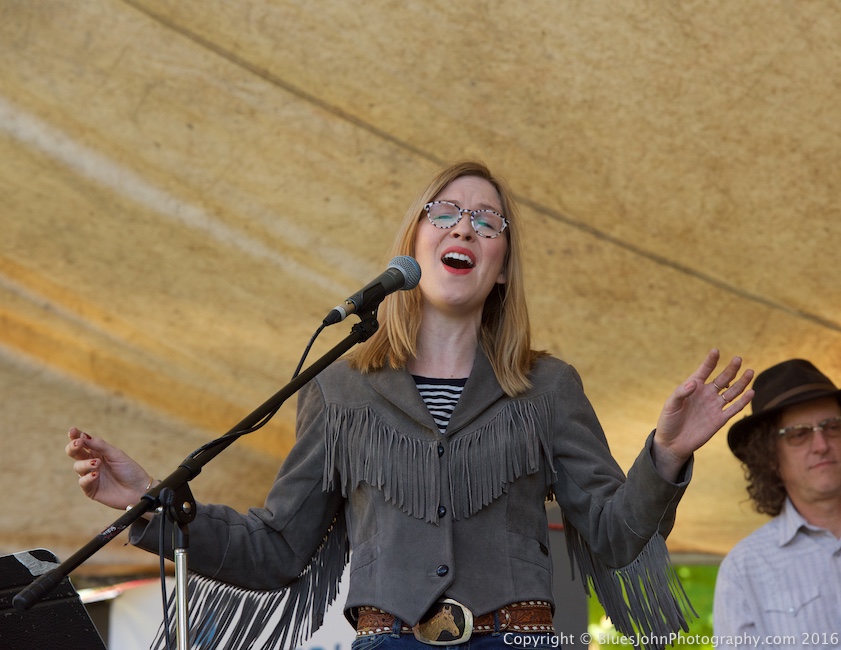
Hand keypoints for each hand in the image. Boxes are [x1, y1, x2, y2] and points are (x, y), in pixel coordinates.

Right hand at [66, 427, 154, 509]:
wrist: (139, 490)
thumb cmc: (130, 470)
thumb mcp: (116, 455)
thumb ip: (100, 446)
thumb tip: (84, 436)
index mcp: (99, 452)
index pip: (84, 442)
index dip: (76, 436)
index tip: (72, 430)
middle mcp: (92, 463)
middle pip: (75, 453)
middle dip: (73, 447)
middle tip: (78, 443)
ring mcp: (90, 476)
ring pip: (78, 466)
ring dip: (85, 463)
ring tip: (97, 463)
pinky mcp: (90, 489)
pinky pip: (82, 482)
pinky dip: (87, 477)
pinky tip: (96, 474)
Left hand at [652, 349, 753, 480]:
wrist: (673, 443)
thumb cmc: (669, 421)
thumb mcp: (671, 405)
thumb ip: (681, 392)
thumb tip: (694, 383)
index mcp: (693, 387)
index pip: (704, 371)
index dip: (710, 361)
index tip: (716, 351)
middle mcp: (706, 394)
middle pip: (722, 379)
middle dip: (730, 369)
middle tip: (738, 359)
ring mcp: (714, 406)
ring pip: (731, 392)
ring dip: (741, 383)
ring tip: (750, 371)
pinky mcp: (719, 420)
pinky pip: (734, 409)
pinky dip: (743, 401)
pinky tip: (751, 392)